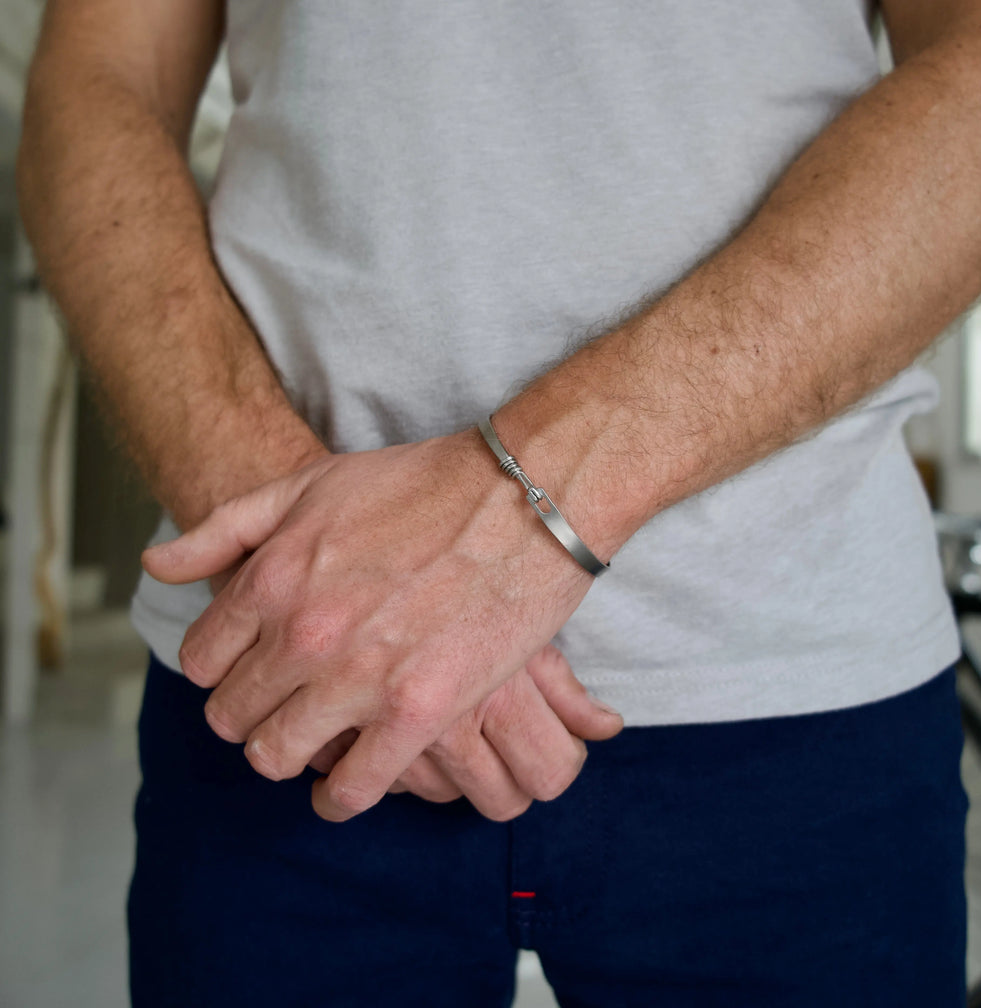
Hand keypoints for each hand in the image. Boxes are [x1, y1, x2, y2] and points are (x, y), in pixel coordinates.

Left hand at [142, 430, 597, 821]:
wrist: (520, 500)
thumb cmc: (420, 486)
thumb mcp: (311, 484)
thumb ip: (226, 527)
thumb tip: (157, 564)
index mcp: (271, 579)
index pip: (201, 662)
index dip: (222, 670)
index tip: (251, 670)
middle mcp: (303, 635)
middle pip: (232, 716)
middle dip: (251, 714)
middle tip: (283, 707)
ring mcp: (359, 679)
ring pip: (279, 758)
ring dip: (289, 756)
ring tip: (313, 745)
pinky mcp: (418, 714)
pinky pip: (352, 790)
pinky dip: (340, 797)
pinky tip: (346, 785)